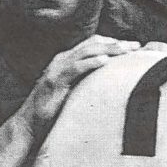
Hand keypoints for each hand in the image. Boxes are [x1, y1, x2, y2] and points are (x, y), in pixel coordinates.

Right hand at [24, 35, 140, 134]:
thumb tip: (110, 83)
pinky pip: (74, 68)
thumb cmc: (53, 110)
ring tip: (125, 49)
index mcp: (66, 60)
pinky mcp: (54, 81)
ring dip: (107, 49)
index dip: (114, 42)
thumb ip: (87, 82)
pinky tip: (104, 62)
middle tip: (136, 46)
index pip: (93, 44)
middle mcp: (61, 60)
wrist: (29, 123)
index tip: (134, 47)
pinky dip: (90, 63)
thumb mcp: (73, 91)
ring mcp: (57, 69)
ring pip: (85, 52)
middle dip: (116, 43)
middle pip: (92, 44)